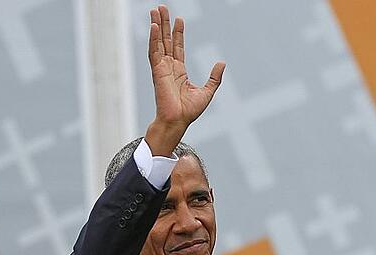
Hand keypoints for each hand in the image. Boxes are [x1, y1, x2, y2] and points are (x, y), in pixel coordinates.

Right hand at [145, 5, 224, 155]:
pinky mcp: (157, 71)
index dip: (178, 33)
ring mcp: (162, 68)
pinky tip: (153, 26)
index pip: (177, 47)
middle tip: (161, 8)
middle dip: (164, 24)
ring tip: (155, 10)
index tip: (179, 20)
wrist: (178, 121)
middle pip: (166, 40)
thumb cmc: (189, 112)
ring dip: (156, 26)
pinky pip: (154, 52)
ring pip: (158, 42)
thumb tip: (221, 63)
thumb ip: (214, 77)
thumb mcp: (207, 92)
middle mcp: (168, 68)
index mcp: (179, 72)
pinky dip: (153, 39)